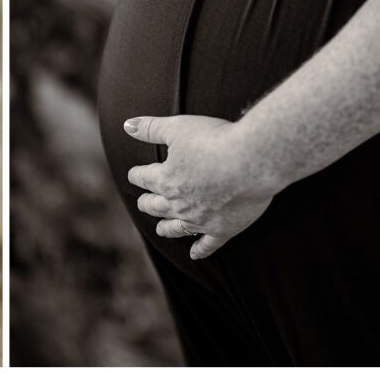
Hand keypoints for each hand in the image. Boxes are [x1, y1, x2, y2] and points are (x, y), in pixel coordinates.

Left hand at [125, 113, 273, 259]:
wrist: (252, 160)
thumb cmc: (215, 140)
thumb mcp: (178, 127)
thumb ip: (151, 128)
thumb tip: (128, 125)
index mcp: (165, 178)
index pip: (143, 178)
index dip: (137, 174)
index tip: (135, 174)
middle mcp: (178, 203)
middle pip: (155, 206)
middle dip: (147, 203)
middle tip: (144, 202)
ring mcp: (200, 219)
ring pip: (175, 228)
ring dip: (165, 228)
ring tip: (160, 229)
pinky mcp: (223, 229)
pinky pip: (208, 245)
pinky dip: (200, 251)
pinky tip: (194, 255)